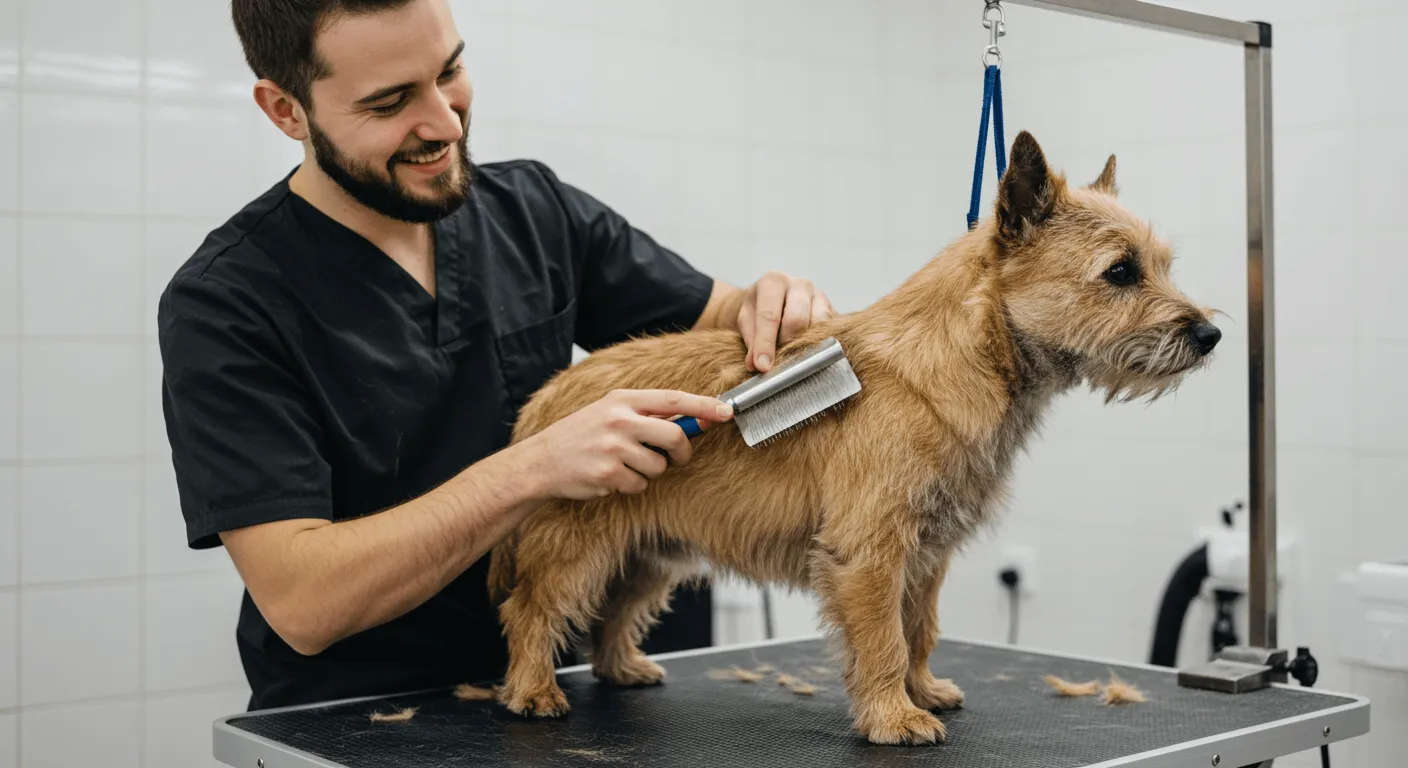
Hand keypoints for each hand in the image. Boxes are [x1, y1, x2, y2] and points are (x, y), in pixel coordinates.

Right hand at [518, 390, 733, 499]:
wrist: (541, 461)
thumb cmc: (581, 435)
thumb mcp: (609, 412)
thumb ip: (647, 414)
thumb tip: (694, 420)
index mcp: (622, 399)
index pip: (674, 399)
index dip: (704, 405)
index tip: (728, 412)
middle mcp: (619, 419)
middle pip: (675, 436)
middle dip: (682, 452)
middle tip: (676, 458)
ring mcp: (614, 447)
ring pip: (659, 466)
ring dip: (649, 472)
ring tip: (624, 466)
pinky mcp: (608, 473)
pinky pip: (640, 485)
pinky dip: (631, 486)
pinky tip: (610, 478)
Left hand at [734, 271, 833, 371]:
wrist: (775, 296)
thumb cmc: (759, 308)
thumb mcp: (746, 320)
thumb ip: (750, 341)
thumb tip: (755, 364)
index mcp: (773, 282)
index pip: (770, 316)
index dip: (765, 343)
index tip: (763, 366)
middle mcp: (799, 285)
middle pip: (797, 319)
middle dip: (786, 343)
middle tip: (778, 357)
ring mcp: (819, 295)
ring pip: (818, 324)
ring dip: (804, 343)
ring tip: (792, 351)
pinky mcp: (832, 308)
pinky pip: (830, 329)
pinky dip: (818, 342)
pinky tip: (807, 348)